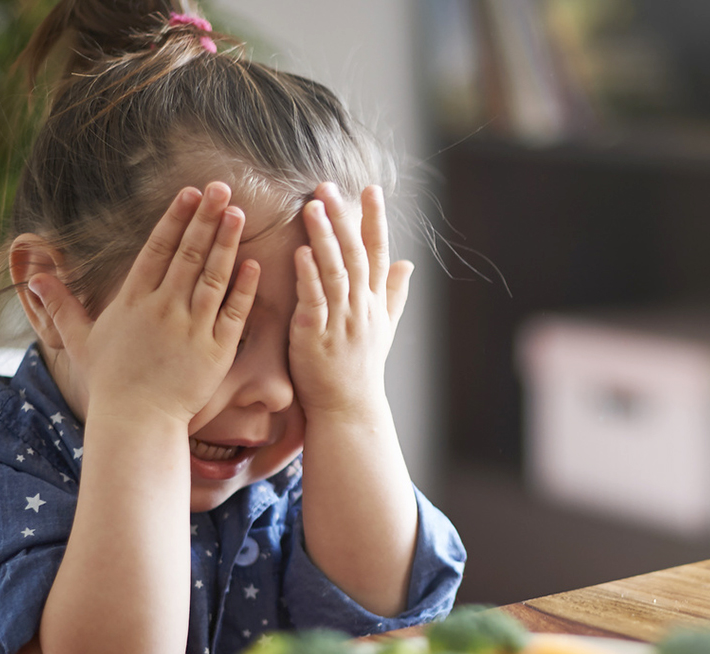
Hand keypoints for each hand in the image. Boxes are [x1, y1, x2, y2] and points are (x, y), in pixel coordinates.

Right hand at [27, 182, 259, 426]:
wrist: (137, 421)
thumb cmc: (110, 382)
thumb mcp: (80, 340)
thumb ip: (61, 305)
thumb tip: (33, 277)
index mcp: (133, 300)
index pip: (157, 249)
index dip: (175, 218)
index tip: (189, 193)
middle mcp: (163, 308)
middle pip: (188, 254)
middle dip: (205, 218)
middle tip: (222, 188)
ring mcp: (192, 328)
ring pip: (213, 276)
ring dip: (226, 243)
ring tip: (239, 213)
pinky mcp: (216, 350)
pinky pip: (233, 312)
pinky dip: (244, 288)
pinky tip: (253, 264)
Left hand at [290, 182, 414, 419]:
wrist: (348, 410)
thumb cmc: (361, 369)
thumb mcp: (384, 329)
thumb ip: (394, 294)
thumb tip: (410, 264)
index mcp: (375, 302)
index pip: (379, 253)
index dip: (374, 220)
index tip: (371, 189)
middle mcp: (362, 308)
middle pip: (356, 255)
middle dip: (344, 219)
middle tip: (328, 187)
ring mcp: (340, 322)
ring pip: (335, 272)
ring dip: (324, 238)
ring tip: (312, 207)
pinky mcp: (315, 336)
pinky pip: (314, 301)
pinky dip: (308, 276)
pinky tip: (300, 252)